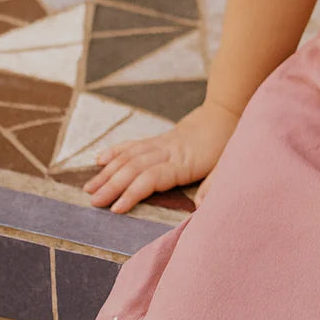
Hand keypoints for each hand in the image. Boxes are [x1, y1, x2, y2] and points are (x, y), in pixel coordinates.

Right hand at [82, 99, 240, 214]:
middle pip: (134, 168)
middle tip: (93, 203)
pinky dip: (115, 151)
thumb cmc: (229, 142)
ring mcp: (161, 143)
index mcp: (184, 162)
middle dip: (111, 186)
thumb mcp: (229, 164)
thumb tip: (201, 207)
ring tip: (90, 188)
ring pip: (129, 156)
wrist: (227, 110)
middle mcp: (168, 151)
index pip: (151, 178)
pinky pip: (133, 144)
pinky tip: (100, 160)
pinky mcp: (159, 138)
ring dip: (107, 172)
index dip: (133, 193)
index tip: (116, 209)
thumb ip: (215, 185)